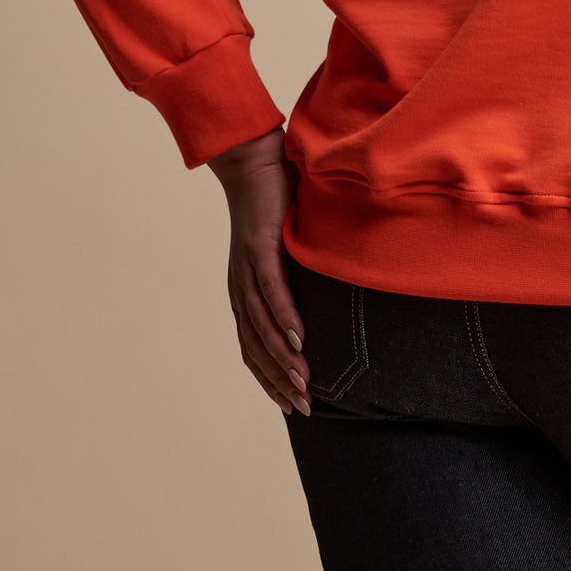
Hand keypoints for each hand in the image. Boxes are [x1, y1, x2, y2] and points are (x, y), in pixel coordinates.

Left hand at [207, 127, 311, 417]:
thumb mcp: (288, 250)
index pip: (253, 348)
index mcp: (245, 293)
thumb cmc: (276, 205)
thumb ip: (299, 275)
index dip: (269, 380)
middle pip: (256, 348)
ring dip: (284, 360)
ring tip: (304, 386)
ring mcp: (247, 270)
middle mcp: (241, 288)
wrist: (254, 162)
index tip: (291, 406)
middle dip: (279, 382)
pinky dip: (285, 320)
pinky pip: (271, 292)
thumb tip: (329, 296)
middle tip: (304, 409)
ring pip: (263, 328)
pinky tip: (300, 341)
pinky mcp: (260, 249)